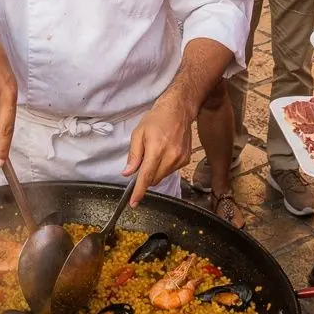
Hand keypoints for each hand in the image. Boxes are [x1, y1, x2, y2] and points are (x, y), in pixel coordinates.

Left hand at [124, 89, 192, 205]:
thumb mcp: (138, 133)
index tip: (133, 203)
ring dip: (155, 171)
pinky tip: (164, 152)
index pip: (146, 176)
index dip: (138, 191)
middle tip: (143, 161)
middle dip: (145, 177)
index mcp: (156, 149)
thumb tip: (128, 173)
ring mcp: (180, 159)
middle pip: (154, 179)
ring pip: (162, 176)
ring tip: (155, 152)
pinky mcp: (185, 160)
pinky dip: (164, 167)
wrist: (179, 110)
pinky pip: (170, 171)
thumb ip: (133, 155)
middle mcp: (170, 156)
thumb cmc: (156, 119)